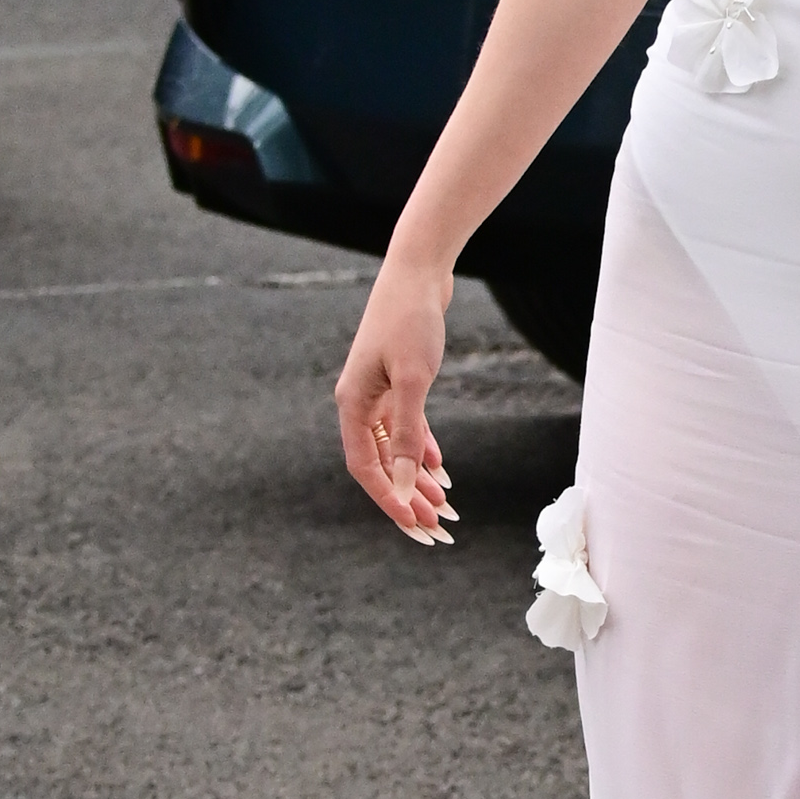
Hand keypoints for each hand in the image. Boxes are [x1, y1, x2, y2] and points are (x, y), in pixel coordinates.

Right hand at [336, 255, 456, 543]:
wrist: (418, 270)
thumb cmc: (411, 319)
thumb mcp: (414, 380)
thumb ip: (410, 435)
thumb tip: (407, 486)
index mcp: (352, 404)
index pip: (366, 468)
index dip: (390, 500)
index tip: (416, 526)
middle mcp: (359, 401)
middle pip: (381, 463)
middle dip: (408, 497)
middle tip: (438, 528)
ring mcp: (377, 390)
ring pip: (396, 447)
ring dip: (419, 477)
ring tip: (447, 506)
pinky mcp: (396, 378)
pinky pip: (406, 426)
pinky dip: (422, 447)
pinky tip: (441, 469)